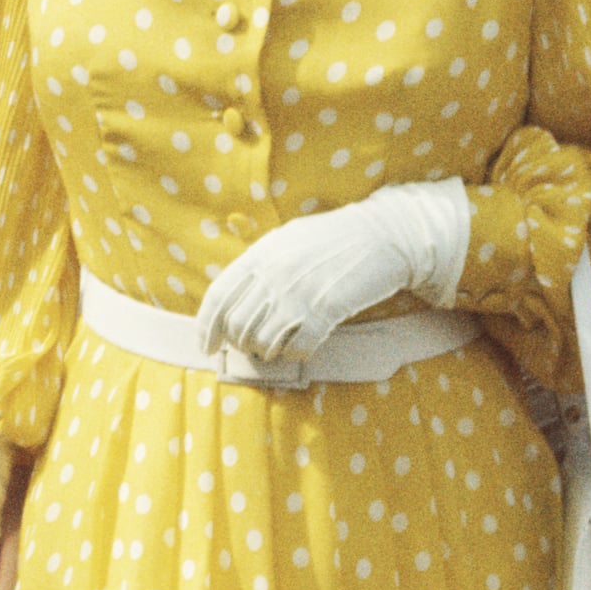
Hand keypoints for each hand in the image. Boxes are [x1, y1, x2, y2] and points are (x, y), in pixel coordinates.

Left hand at [195, 178, 470, 364]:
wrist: (384, 235)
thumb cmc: (335, 238)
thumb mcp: (289, 239)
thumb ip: (261, 263)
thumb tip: (238, 295)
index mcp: (260, 254)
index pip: (219, 297)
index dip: (207, 327)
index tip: (207, 347)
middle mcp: (274, 274)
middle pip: (238, 325)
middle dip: (240, 344)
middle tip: (252, 348)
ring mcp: (298, 293)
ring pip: (263, 341)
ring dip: (267, 352)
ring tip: (276, 349)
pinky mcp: (325, 310)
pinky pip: (297, 347)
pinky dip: (295, 354)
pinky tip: (302, 348)